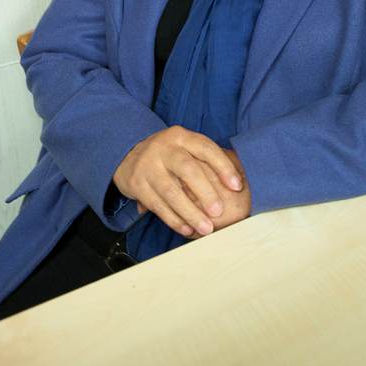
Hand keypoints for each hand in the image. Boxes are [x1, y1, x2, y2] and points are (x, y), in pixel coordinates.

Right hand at [113, 126, 242, 237]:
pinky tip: (186, 229)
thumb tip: (238, 183)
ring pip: (171, 191)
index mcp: (180, 136)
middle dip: (205, 192)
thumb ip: (206, 161)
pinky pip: (157, 205)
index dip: (223, 167)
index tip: (237, 186)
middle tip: (219, 212)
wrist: (127, 154)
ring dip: (190, 212)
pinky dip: (173, 219)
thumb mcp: (185, 148)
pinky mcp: (136, 183)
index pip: (205, 148)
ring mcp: (147, 165)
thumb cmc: (169, 155)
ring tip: (206, 228)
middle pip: (187, 169)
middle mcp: (163, 148)